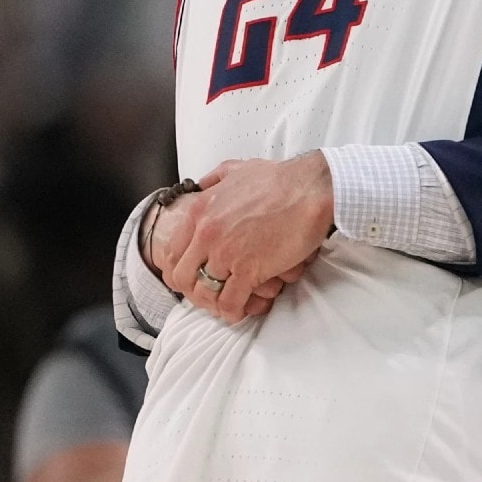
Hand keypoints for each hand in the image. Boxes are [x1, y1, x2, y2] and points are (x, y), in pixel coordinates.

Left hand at [145, 176, 315, 318]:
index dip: (180, 269)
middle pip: (182, 277)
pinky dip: (233, 311)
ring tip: (224, 306)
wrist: (310, 188)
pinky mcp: (248, 269)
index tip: (190, 277)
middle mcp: (206, 233)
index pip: (172, 252)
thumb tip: (204, 185)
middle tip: (208, 294)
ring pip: (204, 293)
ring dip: (213, 304)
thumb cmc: (280, 179)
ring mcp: (225, 253)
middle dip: (193, 290)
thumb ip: (214, 179)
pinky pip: (229, 301)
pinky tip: (240, 310)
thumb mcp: (236, 170)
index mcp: (199, 210)